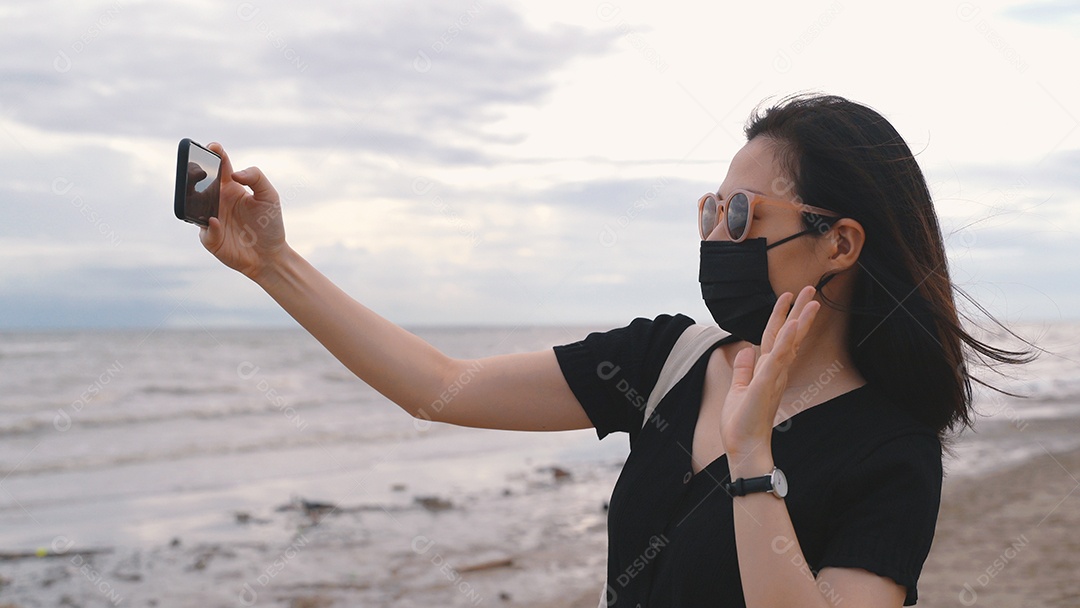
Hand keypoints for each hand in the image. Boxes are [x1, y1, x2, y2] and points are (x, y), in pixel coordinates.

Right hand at [198, 143, 286, 279]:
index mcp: (231, 188)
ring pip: (195, 205)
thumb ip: (256, 178)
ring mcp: (211, 218)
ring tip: (196, 188)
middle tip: (196, 165)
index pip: (220, 166)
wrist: (270, 254)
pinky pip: (205, 230)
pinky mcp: (210, 238)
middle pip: (201, 183)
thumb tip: (235, 174)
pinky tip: (216, 221)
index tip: (213, 147)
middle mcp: (217, 201)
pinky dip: (210, 226)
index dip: (215, 154)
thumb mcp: (269, 196)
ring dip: (194, 197)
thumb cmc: (270, 223)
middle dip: (195, 172)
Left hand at [718, 286, 819, 460]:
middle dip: (798, 311)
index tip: (788, 297)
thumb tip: (745, 351)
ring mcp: (772, 376)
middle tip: (810, 288)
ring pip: (788, 342)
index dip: (782, 317)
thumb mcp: (738, 389)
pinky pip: (778, 359)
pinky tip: (793, 325)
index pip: (776, 338)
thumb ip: (743, 369)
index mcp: (767, 370)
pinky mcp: (766, 383)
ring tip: (811, 298)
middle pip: (788, 335)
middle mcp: (774, 371)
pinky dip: (785, 341)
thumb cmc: (742, 422)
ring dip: (799, 319)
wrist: (744, 446)